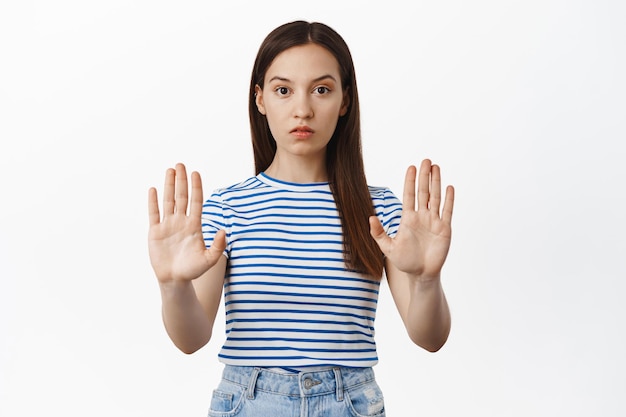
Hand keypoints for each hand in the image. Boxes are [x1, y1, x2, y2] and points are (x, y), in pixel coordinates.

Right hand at [148, 163, 225, 282]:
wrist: (175, 280)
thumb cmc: (193, 270)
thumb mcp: (210, 260)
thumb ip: (218, 246)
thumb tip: (224, 231)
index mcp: (195, 225)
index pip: (196, 202)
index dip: (196, 187)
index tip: (196, 173)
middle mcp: (181, 222)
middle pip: (182, 197)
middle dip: (182, 181)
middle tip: (181, 164)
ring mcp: (168, 225)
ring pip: (169, 201)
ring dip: (169, 186)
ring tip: (170, 170)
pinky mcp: (155, 232)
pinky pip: (154, 214)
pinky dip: (153, 202)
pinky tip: (153, 189)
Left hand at [370, 159, 453, 278]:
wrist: (421, 274)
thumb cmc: (405, 261)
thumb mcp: (388, 248)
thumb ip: (379, 233)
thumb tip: (370, 218)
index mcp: (408, 218)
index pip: (409, 195)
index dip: (410, 181)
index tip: (411, 167)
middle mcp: (422, 217)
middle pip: (423, 192)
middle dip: (424, 176)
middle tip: (425, 160)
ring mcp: (434, 221)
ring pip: (436, 198)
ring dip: (436, 182)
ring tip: (436, 167)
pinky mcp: (444, 229)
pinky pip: (447, 211)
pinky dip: (449, 200)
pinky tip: (449, 187)